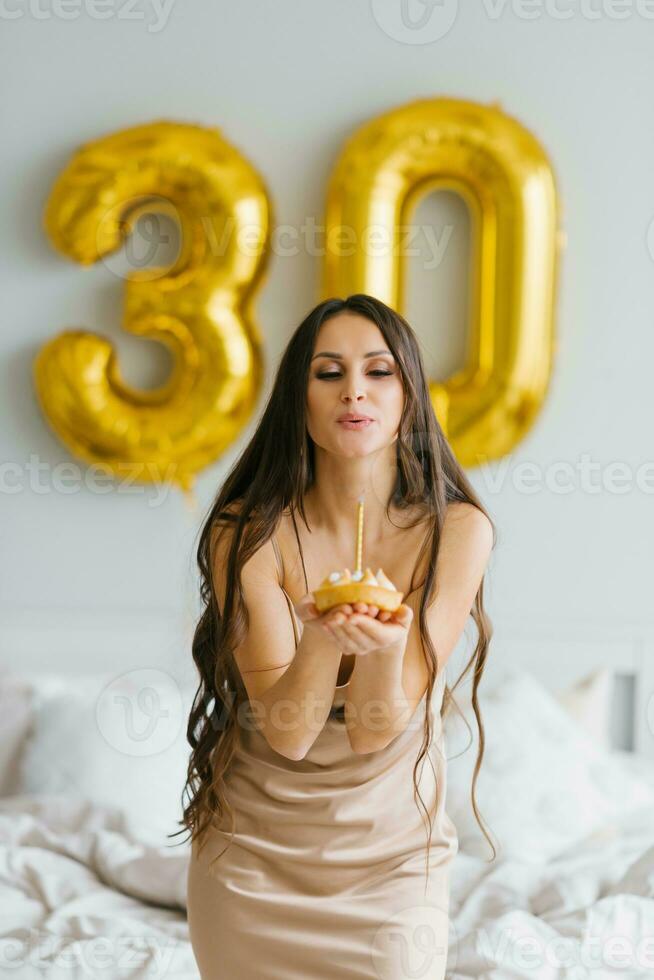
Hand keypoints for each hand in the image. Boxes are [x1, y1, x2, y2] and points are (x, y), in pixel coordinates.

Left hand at [295, 594, 412, 655]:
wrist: (384, 636)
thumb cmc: (394, 621)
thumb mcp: (403, 617)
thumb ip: (405, 614)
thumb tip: (404, 610)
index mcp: (386, 637)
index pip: (375, 630)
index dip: (364, 623)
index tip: (353, 616)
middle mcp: (372, 646)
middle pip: (358, 636)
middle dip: (347, 625)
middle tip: (338, 614)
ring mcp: (360, 649)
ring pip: (347, 641)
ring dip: (337, 630)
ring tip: (330, 618)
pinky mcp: (349, 649)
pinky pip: (339, 643)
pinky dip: (331, 634)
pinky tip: (325, 625)